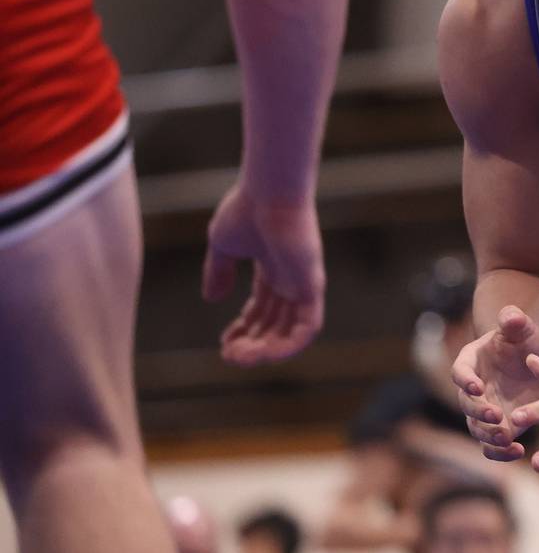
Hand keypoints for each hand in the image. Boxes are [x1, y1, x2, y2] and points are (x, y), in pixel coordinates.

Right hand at [203, 183, 324, 364]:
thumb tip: (212, 299)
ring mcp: (303, 284)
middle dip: (251, 344)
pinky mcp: (312, 287)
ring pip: (291, 332)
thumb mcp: (223, 245)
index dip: (243, 329)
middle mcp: (291, 279)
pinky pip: (308, 328)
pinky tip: (264, 355)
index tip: (224, 342)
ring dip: (265, 351)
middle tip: (229, 355)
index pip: (262, 309)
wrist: (268, 194)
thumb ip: (218, 271)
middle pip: (275, 324)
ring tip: (239, 358)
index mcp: (273, 268)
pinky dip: (289, 346)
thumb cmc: (246, 210)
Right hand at [451, 306, 538, 460]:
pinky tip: (518, 451)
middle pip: (466, 404)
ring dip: (488, 435)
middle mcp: (472, 389)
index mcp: (471, 361)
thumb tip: (511, 316)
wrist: (537, 362)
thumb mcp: (522, 328)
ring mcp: (484, 410)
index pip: (460, 371)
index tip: (477, 387)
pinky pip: (492, 445)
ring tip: (507, 438)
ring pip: (476, 429)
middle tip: (495, 414)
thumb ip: (514, 321)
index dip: (466, 380)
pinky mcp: (499, 427)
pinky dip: (500, 452)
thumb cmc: (523, 341)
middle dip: (478, 411)